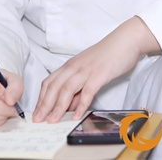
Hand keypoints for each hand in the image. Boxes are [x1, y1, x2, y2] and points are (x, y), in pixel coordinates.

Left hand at [33, 16, 159, 123]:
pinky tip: (77, 115)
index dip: (41, 98)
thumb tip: (69, 106)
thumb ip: (79, 89)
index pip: (49, 82)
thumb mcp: (88, 71)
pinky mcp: (99, 74)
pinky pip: (87, 91)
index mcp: (70, 66)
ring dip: (58, 107)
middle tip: (37, 120)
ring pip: (66, 90)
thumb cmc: (108, 55)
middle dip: (44, 105)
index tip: (36, 112)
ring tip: (52, 121)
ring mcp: (86, 70)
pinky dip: (81, 104)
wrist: (125, 40)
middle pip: (54, 87)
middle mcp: (74, 67)